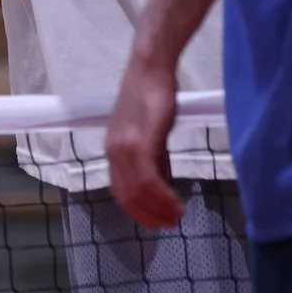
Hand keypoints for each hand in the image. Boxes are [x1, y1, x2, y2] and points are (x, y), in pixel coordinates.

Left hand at [106, 50, 184, 228]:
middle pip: (126, 196)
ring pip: (137, 191)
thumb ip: (153, 157)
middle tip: (170, 224)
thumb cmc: (153, 96)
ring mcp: (125, 146)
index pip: (120, 191)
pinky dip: (161, 195)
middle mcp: (114, 151)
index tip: (157, 222)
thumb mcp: (150, 133)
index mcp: (114, 150)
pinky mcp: (140, 141)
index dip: (138, 211)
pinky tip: (176, 202)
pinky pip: (147, 178)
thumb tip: (162, 183)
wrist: (151, 68)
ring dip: (158, 209)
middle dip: (149, 215)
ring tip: (177, 216)